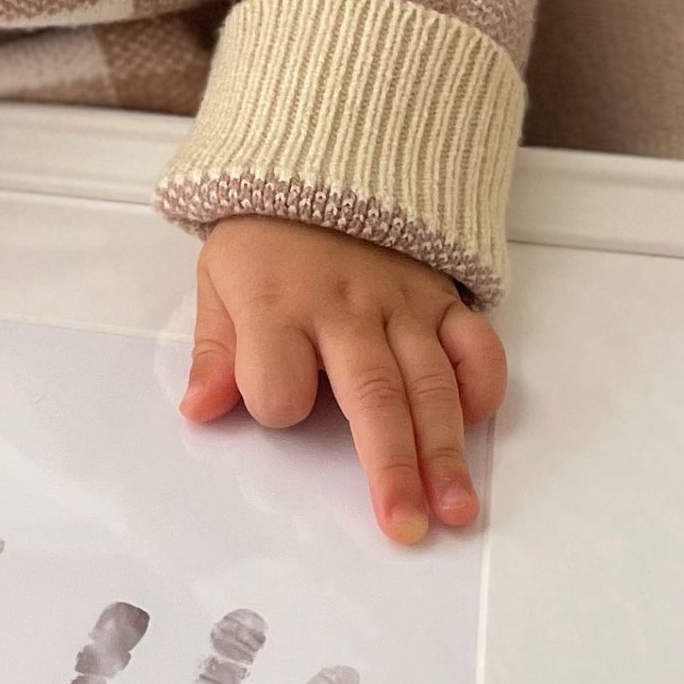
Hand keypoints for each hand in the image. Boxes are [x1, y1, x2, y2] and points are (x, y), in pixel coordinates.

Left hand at [181, 216, 506, 544]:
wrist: (322, 156)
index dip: (276, 403)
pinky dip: (482, 383)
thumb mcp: (218, 280)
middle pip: (373, 398)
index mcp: (279, 308)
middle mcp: (346, 310)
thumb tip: (200, 409)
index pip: (278, 384)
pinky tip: (479, 425)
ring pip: (431, 384)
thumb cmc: (265, 234)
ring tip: (457, 507)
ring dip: (446, 451)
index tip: (278, 405)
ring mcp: (401, 304)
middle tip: (408, 526)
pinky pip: (474, 343)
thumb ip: (214, 349)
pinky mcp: (441, 296)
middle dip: (392, 469)